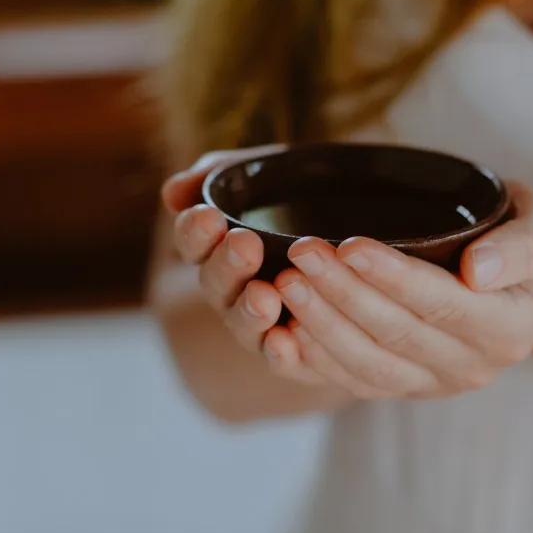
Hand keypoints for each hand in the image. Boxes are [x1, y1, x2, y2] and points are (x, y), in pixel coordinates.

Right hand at [162, 146, 332, 385]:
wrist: (360, 235)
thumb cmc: (303, 199)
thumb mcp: (267, 172)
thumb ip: (220, 174)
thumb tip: (172, 192)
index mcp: (218, 248)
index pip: (194, 240)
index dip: (195, 231)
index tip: (209, 215)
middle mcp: (233, 291)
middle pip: (215, 283)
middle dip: (228, 264)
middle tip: (245, 245)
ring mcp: (262, 324)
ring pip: (245, 324)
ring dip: (250, 311)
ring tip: (265, 297)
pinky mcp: (297, 353)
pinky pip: (281, 359)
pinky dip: (279, 353)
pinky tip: (285, 341)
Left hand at [273, 183, 532, 398]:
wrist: (524, 287)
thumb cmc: (526, 244)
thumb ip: (518, 248)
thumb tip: (477, 270)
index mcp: (508, 328)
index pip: (442, 304)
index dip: (394, 278)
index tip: (349, 245)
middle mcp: (471, 366)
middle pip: (395, 334)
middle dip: (343, 294)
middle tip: (302, 253)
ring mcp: (435, 384)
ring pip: (367, 364)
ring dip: (321, 324)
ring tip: (284, 283)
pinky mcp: (404, 386)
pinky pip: (353, 381)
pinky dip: (315, 358)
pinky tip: (283, 328)